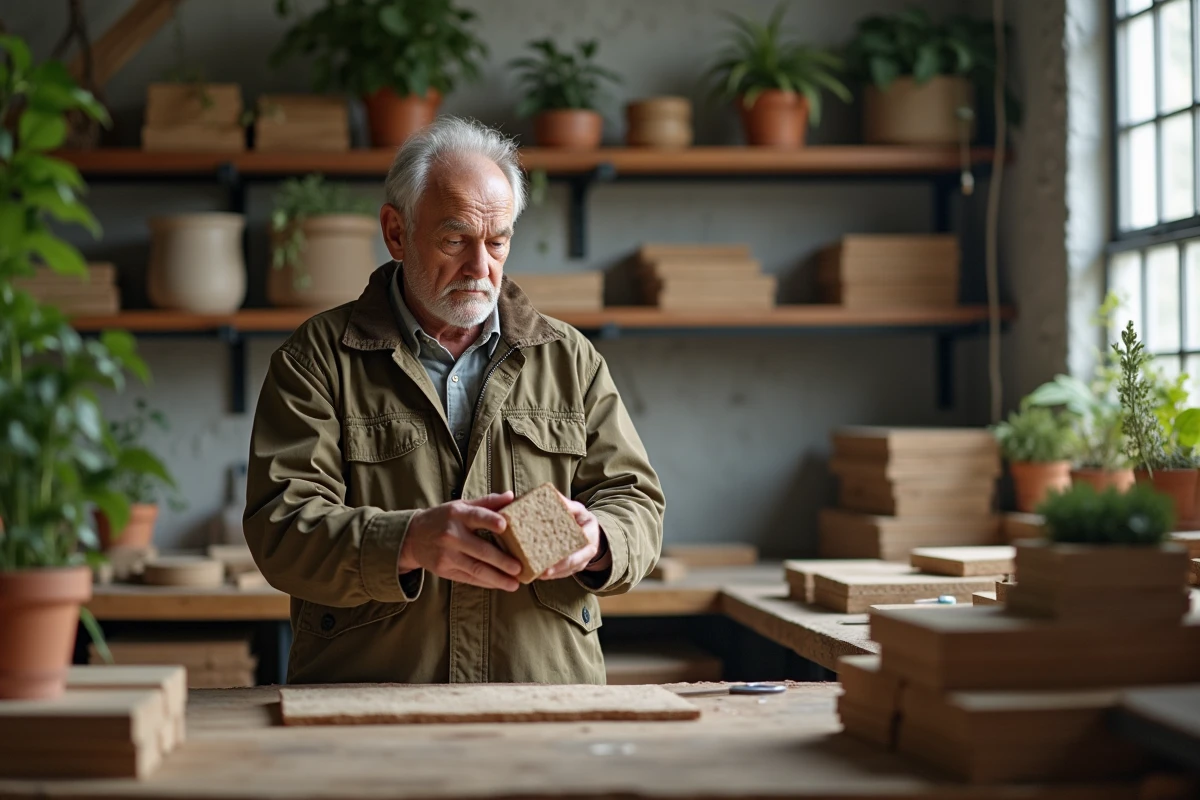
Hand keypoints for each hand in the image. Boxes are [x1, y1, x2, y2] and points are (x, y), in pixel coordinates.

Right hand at [398, 492, 521, 591]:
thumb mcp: (461, 506)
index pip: (476, 516)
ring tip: (514, 583)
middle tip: (519, 568)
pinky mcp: (444, 570)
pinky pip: (469, 578)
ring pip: (476, 569)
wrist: (412, 537)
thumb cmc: (443, 519)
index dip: (490, 520)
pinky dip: (486, 582)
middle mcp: (451, 535)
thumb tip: (511, 496)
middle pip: (480, 550)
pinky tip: (500, 584)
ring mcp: (447, 555)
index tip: (505, 525)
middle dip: (501, 561)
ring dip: (497, 578)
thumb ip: (487, 503)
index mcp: (458, 514)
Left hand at [539, 496, 608, 580]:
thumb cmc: (582, 519)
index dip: (564, 560)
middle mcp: (587, 554)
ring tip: (534, 574)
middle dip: (555, 571)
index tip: (549, 563)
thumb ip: (567, 505)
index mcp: (590, 538)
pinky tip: (536, 573)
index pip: (578, 552)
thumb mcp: (579, 510)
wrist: (591, 531)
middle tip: (539, 572)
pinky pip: (562, 574)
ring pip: (565, 572)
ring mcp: (580, 563)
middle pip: (570, 565)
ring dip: (550, 575)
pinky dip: (550, 574)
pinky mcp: (573, 568)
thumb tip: (551, 495)